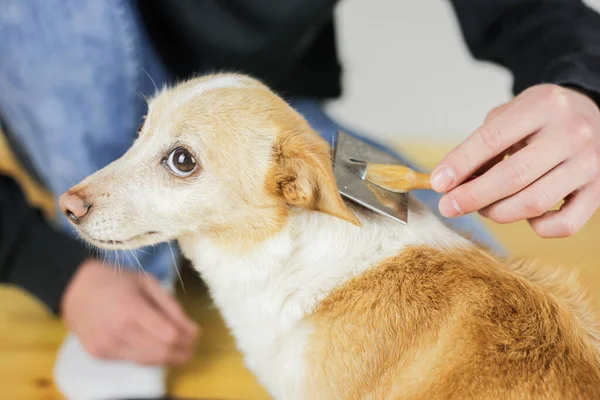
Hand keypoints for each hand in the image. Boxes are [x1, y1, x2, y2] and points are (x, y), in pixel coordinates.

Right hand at [61, 258, 198, 364]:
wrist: (75, 288)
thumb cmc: (116, 280)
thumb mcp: (148, 282)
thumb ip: (170, 305)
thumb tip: (190, 329)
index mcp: (132, 309)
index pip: (169, 335)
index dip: (188, 338)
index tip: (196, 333)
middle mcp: (119, 332)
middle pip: (162, 352)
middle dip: (183, 351)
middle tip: (192, 345)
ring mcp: (107, 346)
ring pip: (148, 361)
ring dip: (169, 358)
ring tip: (180, 349)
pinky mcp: (99, 354)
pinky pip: (132, 361)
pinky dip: (149, 357)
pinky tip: (156, 348)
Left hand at [431, 84, 599, 237]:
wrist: (593, 113)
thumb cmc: (541, 119)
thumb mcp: (510, 116)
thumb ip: (481, 145)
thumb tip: (450, 183)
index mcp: (543, 106)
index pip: (492, 139)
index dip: (460, 164)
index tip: (438, 183)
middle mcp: (571, 133)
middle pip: (512, 176)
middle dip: (472, 197)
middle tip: (448, 206)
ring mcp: (589, 164)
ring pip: (534, 203)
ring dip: (497, 212)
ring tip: (482, 207)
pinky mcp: (599, 191)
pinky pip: (563, 225)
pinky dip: (536, 227)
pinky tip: (524, 214)